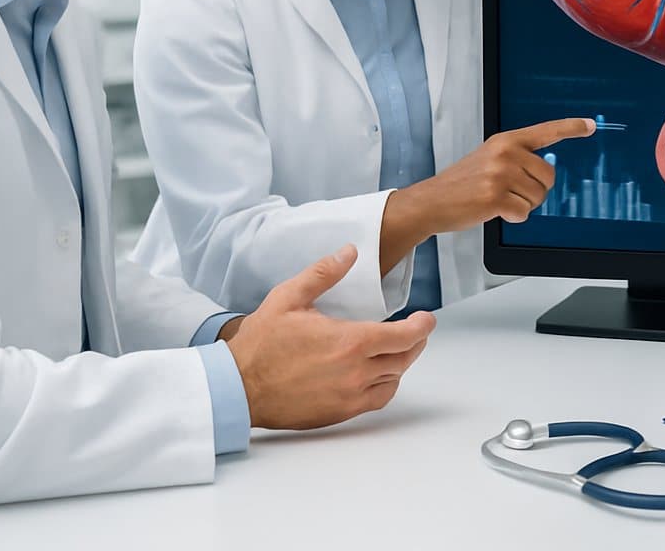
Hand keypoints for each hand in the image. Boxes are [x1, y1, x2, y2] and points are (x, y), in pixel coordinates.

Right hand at [226, 245, 434, 429]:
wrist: (237, 388)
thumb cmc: (260, 344)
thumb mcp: (289, 297)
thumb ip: (324, 273)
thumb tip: (349, 252)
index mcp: (350, 341)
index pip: (404, 336)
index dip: (422, 326)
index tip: (427, 319)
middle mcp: (356, 372)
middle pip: (403, 358)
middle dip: (415, 342)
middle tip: (416, 330)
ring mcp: (349, 396)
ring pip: (392, 379)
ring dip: (401, 363)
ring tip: (399, 349)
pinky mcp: (339, 413)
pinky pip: (377, 400)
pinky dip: (386, 385)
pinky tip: (380, 374)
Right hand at [382, 118, 594, 267]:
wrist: (431, 201)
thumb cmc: (462, 183)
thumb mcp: (489, 158)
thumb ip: (516, 158)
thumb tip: (546, 171)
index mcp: (505, 140)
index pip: (546, 131)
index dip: (571, 128)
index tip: (591, 125)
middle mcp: (505, 152)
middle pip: (548, 177)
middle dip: (535, 192)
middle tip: (509, 193)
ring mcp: (501, 174)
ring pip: (538, 198)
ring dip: (522, 206)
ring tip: (497, 200)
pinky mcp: (496, 196)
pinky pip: (524, 213)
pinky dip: (512, 218)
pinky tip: (493, 211)